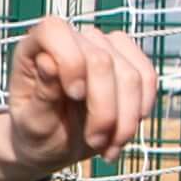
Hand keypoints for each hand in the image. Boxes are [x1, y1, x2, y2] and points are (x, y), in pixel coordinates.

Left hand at [0, 12, 159, 180]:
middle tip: (94, 143)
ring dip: (125, 120)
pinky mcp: (128, 60)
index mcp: (35, 48)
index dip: (70, 61)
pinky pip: (148, 78)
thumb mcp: (32, 124)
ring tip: (108, 147)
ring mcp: (103, 46)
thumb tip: (47, 61)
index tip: (74, 96)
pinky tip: (123, 134)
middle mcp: (72, 40)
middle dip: (104, 110)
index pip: (55, 32)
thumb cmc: (35, 134)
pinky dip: (140, 111)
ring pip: (132, 75)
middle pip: (102, 61)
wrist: (53, 145)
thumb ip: (41, 95)